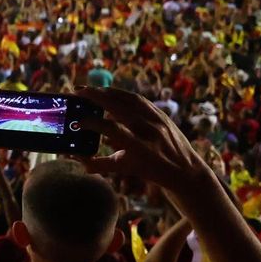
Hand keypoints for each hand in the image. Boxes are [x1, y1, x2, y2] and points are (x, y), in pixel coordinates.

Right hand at [79, 87, 219, 203]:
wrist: (186, 169)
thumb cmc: (152, 171)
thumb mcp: (125, 168)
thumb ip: (99, 163)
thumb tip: (75, 157)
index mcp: (139, 147)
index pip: (112, 129)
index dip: (93, 124)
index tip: (78, 122)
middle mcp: (149, 130)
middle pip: (119, 107)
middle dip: (96, 97)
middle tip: (77, 92)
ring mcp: (157, 119)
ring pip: (129, 99)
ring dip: (108, 92)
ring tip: (90, 90)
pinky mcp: (161, 113)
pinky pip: (139, 99)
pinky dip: (122, 95)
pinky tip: (109, 94)